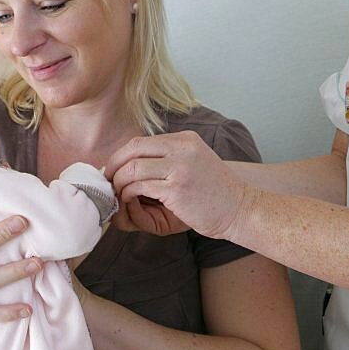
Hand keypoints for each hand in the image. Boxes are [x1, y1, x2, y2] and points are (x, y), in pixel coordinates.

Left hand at [106, 131, 249, 240]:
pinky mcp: (176, 188)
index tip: (113, 171)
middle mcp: (182, 148)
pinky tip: (130, 203)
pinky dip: (128, 195)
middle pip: (132, 149)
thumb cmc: (214, 194)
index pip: (141, 141)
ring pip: (132, 168)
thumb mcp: (192, 165)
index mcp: (184, 139)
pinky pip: (139, 187)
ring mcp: (179, 167)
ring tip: (118, 196)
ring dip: (119, 184)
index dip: (121, 156)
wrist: (241, 209)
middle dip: (114, 167)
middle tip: (107, 182)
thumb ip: (166, 162)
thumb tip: (130, 168)